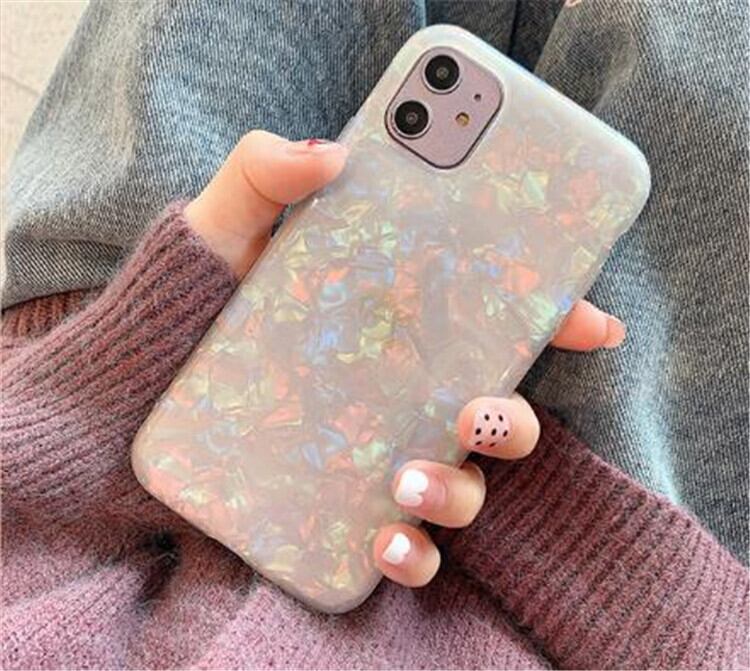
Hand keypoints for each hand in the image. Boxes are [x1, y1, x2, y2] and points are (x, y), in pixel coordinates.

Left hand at [185, 130, 626, 588]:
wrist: (143, 377)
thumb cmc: (198, 299)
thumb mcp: (228, 225)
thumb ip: (267, 172)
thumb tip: (329, 152)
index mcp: (402, 321)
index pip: (498, 318)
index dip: (555, 317)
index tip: (592, 322)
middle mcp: (405, 390)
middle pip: (496, 412)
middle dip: (511, 419)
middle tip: (475, 410)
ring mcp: (381, 451)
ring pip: (463, 485)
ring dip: (458, 492)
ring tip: (407, 481)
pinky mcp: (348, 505)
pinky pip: (407, 545)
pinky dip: (412, 553)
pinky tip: (381, 540)